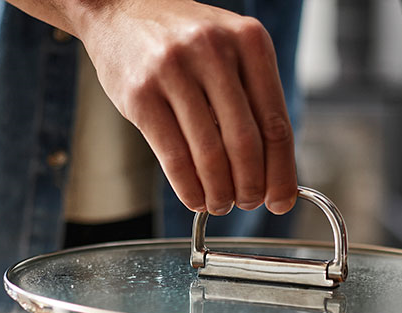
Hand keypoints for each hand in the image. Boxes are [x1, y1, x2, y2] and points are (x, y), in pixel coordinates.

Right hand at [76, 0, 296, 216]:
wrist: (120, 9)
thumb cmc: (184, 42)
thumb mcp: (230, 55)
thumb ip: (253, 104)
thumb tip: (274, 176)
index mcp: (249, 42)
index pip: (276, 124)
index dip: (281, 174)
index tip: (281, 201)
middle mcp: (214, 50)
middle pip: (246, 144)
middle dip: (250, 188)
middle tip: (246, 202)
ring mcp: (174, 70)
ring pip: (210, 156)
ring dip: (219, 193)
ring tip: (219, 203)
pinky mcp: (142, 94)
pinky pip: (174, 157)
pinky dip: (189, 189)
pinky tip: (195, 198)